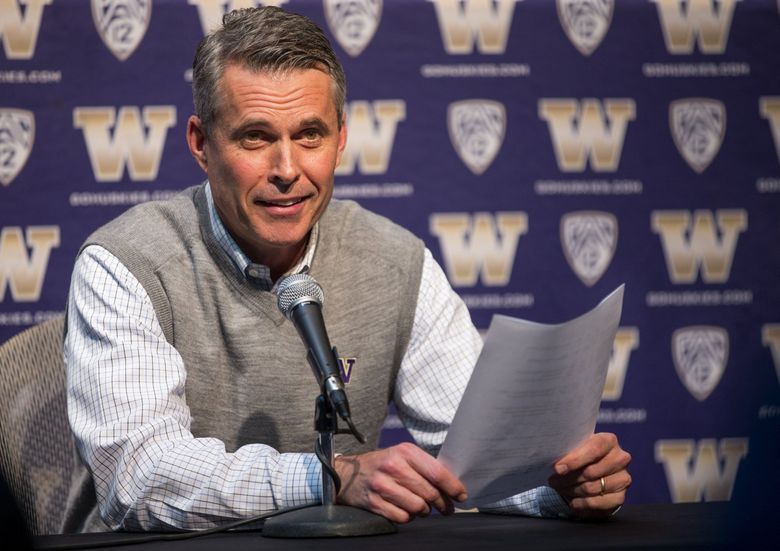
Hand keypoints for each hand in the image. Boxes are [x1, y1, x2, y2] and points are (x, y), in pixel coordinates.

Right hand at [334, 442, 467, 522]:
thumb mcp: (401, 455)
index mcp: (405, 452)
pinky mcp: (374, 502)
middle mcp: (394, 467)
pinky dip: (408, 517)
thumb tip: (451, 485)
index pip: (437, 472)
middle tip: (446, 508)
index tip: (461, 496)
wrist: (347, 474)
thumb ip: (423, 466)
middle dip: (442, 504)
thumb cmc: (382, 464)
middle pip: (430, 493)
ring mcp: (383, 485)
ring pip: (418, 507)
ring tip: (423, 508)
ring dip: (424, 511)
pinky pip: (402, 517)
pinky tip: (406, 510)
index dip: (453, 487)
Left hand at [548, 432, 630, 519]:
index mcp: (609, 441)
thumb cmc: (582, 456)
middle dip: (567, 479)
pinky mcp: (621, 496)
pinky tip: (573, 502)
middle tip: (553, 482)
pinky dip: (582, 504)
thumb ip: (570, 453)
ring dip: (572, 491)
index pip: (594, 449)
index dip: (575, 460)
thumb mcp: (576, 449)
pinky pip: (598, 503)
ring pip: (591, 488)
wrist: (595, 473)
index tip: (558, 469)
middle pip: (590, 472)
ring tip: (561, 489)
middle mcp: (620, 458)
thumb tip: (558, 467)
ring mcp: (623, 478)